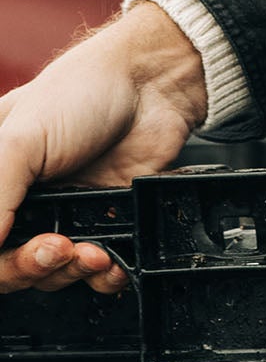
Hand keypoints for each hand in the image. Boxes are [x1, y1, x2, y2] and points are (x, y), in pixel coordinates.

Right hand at [0, 3, 207, 295]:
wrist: (153, 85)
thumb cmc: (81, 92)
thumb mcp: (20, 139)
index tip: (8, 248)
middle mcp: (19, 204)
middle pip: (6, 266)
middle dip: (27, 267)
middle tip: (54, 249)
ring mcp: (61, 216)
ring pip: (50, 274)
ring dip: (68, 272)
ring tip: (90, 252)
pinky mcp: (105, 222)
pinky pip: (97, 270)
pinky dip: (103, 276)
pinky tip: (111, 263)